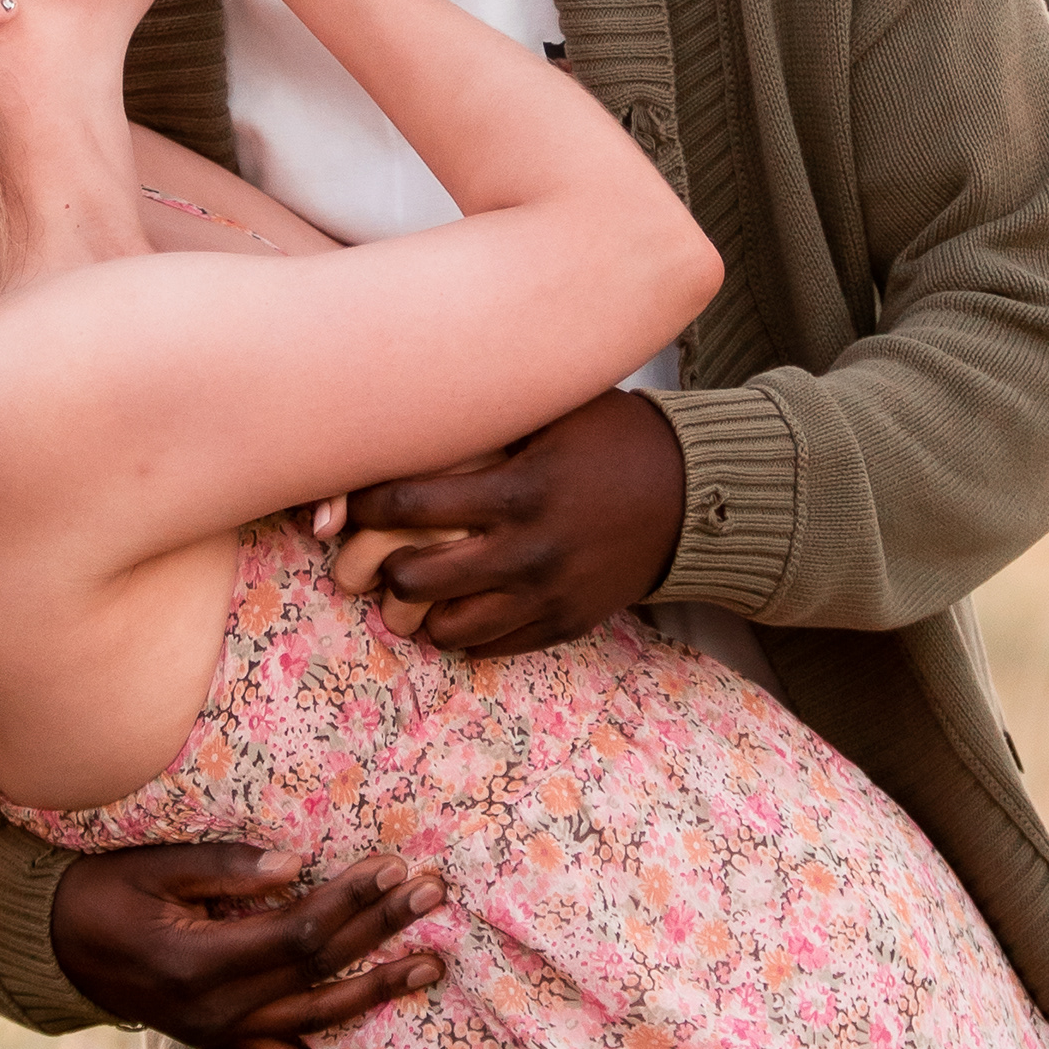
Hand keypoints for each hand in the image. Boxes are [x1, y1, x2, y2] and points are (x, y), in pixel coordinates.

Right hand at [46, 834, 449, 1048]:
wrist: (55, 951)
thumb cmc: (101, 895)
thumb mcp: (152, 868)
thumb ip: (224, 868)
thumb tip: (295, 863)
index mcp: (198, 964)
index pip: (296, 935)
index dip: (349, 901)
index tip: (392, 866)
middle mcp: (217, 1012)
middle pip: (318, 974)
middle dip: (381, 931)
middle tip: (433, 896)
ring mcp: (222, 1036)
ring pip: (316, 1024)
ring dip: (378, 994)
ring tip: (430, 966)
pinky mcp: (224, 1046)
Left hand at [321, 388, 685, 656]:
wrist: (694, 495)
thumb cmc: (614, 438)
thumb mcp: (555, 412)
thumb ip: (490, 415)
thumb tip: (413, 401)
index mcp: (520, 490)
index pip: (411, 504)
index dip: (367, 503)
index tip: (354, 500)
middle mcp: (529, 550)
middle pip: (416, 579)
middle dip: (384, 566)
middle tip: (380, 552)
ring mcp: (548, 595)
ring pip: (449, 629)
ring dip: (423, 609)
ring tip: (419, 587)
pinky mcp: (566, 624)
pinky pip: (493, 648)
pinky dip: (467, 631)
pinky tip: (460, 605)